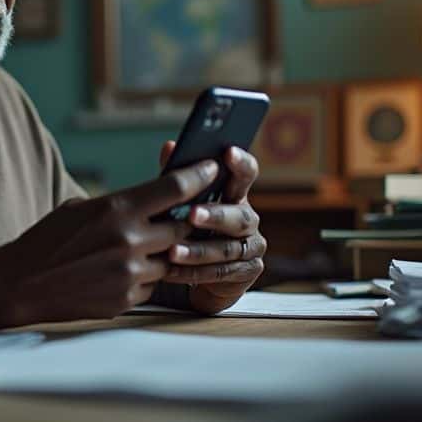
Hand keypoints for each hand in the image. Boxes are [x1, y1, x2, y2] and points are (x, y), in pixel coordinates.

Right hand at [0, 160, 218, 331]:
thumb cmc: (48, 240)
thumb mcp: (81, 208)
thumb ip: (120, 204)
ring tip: (150, 245)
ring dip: (168, 251)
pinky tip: (126, 271)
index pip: (174, 187)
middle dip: (192, 217)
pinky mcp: (127, 299)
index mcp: (117, 209)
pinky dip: (146, 277)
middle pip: (185, 225)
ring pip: (172, 259)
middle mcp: (130, 241)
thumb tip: (154, 197)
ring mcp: (131, 273)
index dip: (200, 174)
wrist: (21, 283)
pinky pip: (153, 285)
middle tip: (197, 210)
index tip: (213, 166)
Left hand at [159, 141, 265, 313]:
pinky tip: (172, 271)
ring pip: (227, 248)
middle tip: (191, 214)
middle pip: (239, 216)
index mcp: (235, 195)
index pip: (246, 174)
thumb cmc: (187, 230)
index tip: (228, 152)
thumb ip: (178, 178)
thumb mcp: (179, 204)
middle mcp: (248, 219)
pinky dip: (194, 272)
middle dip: (214, 216)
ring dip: (197, 250)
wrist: (194, 275)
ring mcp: (251, 247)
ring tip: (172, 251)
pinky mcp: (247, 272)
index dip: (240, 163)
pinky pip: (221, 273)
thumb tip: (170, 146)